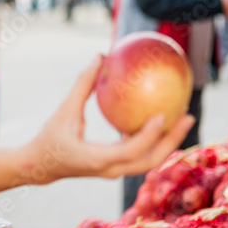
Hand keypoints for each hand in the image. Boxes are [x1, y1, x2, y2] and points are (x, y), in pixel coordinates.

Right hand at [0, 57, 194, 195]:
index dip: (149, 135)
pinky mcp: (115, 167)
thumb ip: (83, 84)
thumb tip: (100, 56)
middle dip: (172, 141)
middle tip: (188, 116)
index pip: (130, 150)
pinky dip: (153, 140)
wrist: (40, 166)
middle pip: (150, 160)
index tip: (162, 115)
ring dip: (167, 142)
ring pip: (149, 160)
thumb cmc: (49, 137)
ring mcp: (115, 171)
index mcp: (98, 158)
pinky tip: (161, 119)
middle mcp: (111, 169)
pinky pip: (140, 155)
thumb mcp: (64, 110)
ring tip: (183, 117)